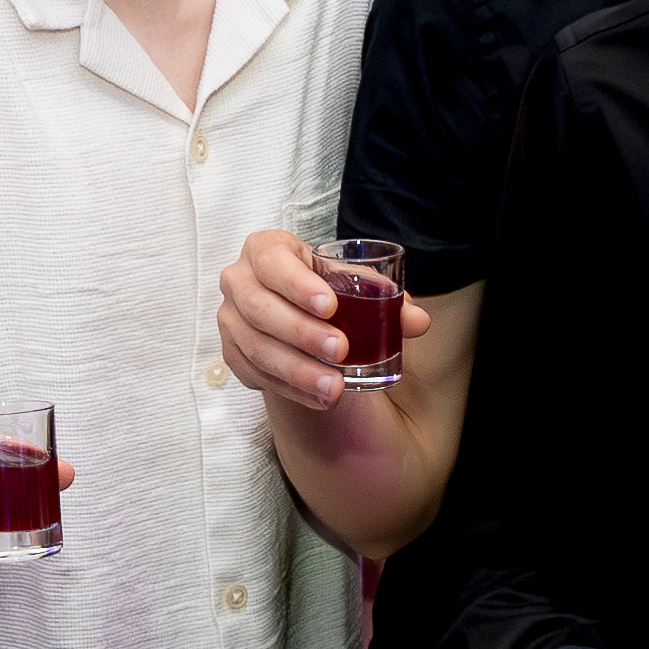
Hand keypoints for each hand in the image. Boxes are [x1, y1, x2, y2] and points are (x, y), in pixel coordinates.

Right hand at [219, 226, 417, 414]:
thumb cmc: (322, 286)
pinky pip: (256, 374)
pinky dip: (290, 389)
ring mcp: (230, 318)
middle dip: (301, 332)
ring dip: (296, 370)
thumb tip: (418, 322)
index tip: (330, 306)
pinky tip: (319, 398)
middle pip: (260, 308)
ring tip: (334, 387)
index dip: (297, 284)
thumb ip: (385, 298)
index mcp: (264, 250)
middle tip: (341, 350)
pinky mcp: (232, 352)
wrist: (294, 307)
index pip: (272, 261)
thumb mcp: (350, 282)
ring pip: (256, 347)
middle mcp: (238, 280)